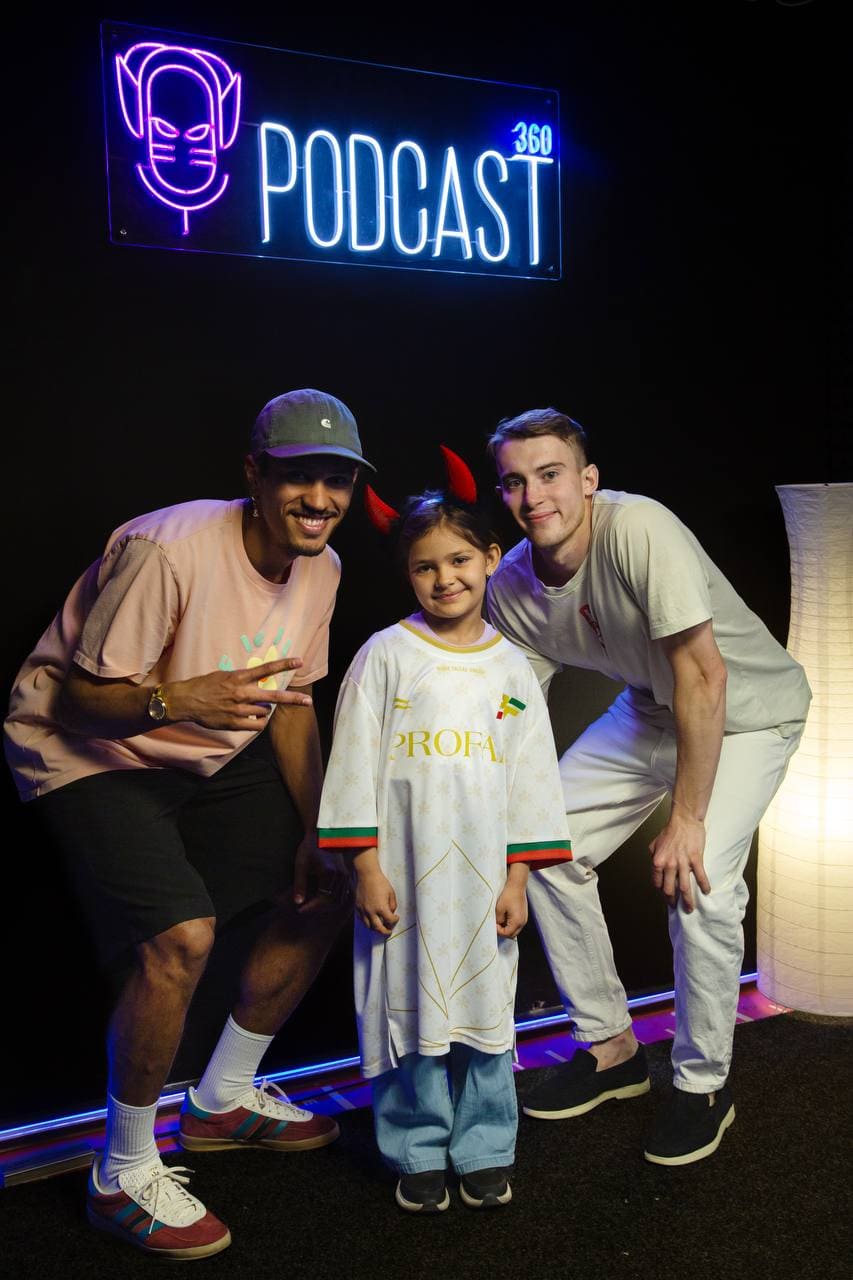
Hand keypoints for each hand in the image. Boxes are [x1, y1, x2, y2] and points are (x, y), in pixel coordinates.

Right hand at [167, 658, 310, 730]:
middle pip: (274, 697)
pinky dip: (258, 723)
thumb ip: (243, 680)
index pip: (266, 669)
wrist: (186, 700)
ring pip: (264, 712)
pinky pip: (256, 725)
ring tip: (251, 707)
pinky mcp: (234, 723)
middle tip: (308, 701)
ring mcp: (238, 709)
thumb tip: (260, 685)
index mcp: (239, 677)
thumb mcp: (225, 675)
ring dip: (263, 710)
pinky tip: (252, 718)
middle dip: (293, 699)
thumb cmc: (206, 686)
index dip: (284, 664)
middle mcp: (242, 693)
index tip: (299, 661)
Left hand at [292, 835, 349, 913]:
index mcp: (329, 873)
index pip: (323, 898)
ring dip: (325, 906)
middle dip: (318, 908)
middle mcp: (340, 875)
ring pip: (338, 899)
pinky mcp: (345, 874)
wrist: (322, 834)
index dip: (311, 907)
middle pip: (332, 901)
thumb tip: (298, 902)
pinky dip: (332, 900)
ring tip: (312, 906)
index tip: (300, 909)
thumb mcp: (301, 864)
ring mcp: (344, 875)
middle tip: (304, 909)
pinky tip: (321, 900)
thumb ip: (300, 884)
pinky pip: (342, 893)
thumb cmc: (309, 847)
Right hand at [354, 863, 399, 935]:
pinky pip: (362, 919)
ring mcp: (363, 910)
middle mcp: (371, 911)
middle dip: (385, 931)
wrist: (367, 875)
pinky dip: (367, 922)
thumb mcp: (391, 892)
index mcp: (381, 907)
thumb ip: (392, 904)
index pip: (390, 920)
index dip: (395, 920)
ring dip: (375, 929)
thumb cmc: (380, 882)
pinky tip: (371, 920)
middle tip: (389, 931)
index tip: (397, 917)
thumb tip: (391, 912)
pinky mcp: (358, 907)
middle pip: (378, 928)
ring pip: (368, 926)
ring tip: (380, 927)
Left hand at [496, 879, 527, 937]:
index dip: (499, 931)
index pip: (507, 934)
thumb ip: (498, 920)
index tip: (493, 925)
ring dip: (507, 927)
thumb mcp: (499, 909)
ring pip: (514, 929)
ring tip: (499, 920)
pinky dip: (510, 923)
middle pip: (512, 934)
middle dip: (503, 931)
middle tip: (496, 925)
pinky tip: (505, 916)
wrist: (516, 885)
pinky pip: (517, 924)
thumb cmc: (508, 895)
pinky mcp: (523, 914)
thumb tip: (498, 925)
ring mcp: (524, 918)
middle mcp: (523, 922)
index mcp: (517, 922)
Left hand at [649, 809, 711, 910]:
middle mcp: (669, 865)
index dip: (661, 891)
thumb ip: (653, 856)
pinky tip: (706, 892)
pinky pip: (700, 876)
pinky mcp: (695, 859)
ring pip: (684, 888)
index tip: (666, 896)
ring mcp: (682, 863)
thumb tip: (654, 866)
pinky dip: (704, 886)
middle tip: (676, 907)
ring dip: (687, 900)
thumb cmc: (670, 831)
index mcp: (658, 861)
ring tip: (690, 908)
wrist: (684, 820)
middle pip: (669, 890)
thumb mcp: (655, 843)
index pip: (657, 883)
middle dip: (672, 901)